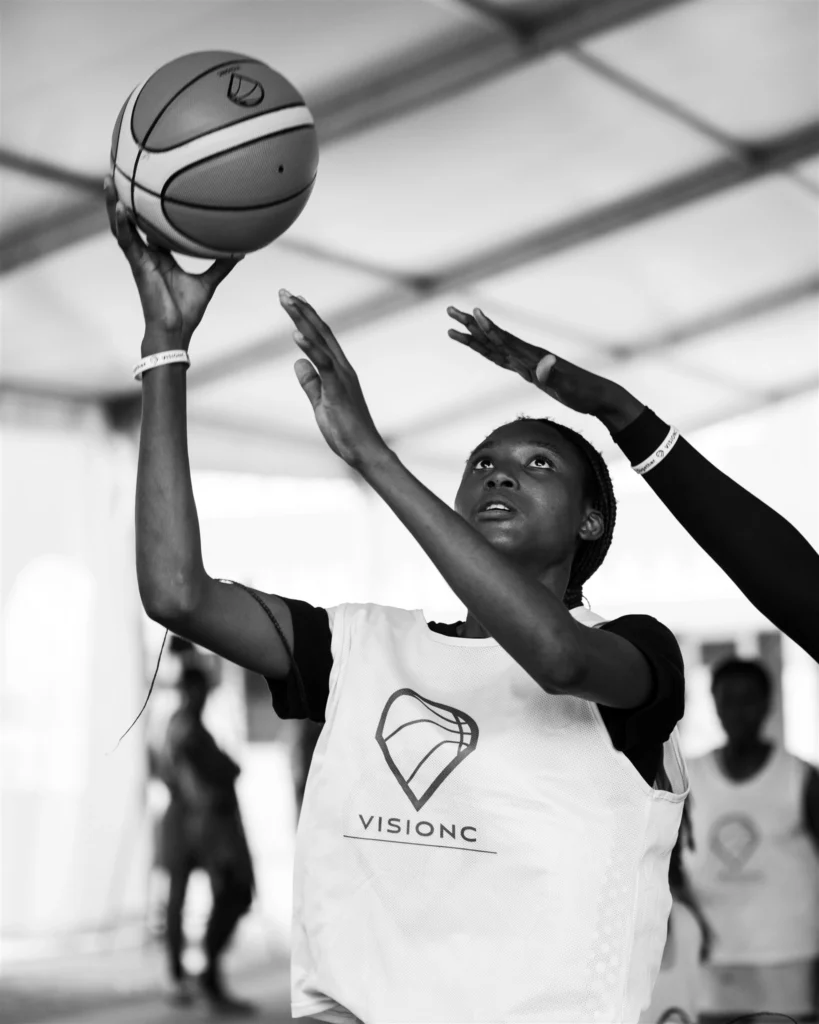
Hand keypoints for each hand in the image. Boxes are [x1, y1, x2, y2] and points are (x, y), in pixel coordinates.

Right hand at [104, 176, 240, 353]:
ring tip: (107, 180)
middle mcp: (147, 253)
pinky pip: (126, 240)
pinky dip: (122, 223)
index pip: (151, 225)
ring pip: (121, 226)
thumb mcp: (208, 282)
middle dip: (123, 198)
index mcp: (160, 255)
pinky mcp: (137, 266)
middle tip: (118, 172)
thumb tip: (241, 251)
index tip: (146, 184)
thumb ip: (221, 265)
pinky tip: (120, 206)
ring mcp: (139, 258)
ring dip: (113, 204)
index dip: (146, 207)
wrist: (175, 330)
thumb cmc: (187, 311)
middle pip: (131, 220)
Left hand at [279, 291, 388, 467]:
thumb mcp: (321, 403)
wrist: (365, 452)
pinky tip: (296, 333)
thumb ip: (310, 382)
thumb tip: (298, 362)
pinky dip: (310, 347)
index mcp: (339, 371)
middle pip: (320, 332)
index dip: (306, 317)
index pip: (321, 337)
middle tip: (283, 291)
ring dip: (303, 319)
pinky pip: (324, 365)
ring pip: (321, 341)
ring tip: (287, 301)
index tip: (293, 300)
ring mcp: (342, 377)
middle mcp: (343, 368)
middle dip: (301, 310)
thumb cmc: (346, 431)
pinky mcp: (338, 390)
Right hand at [447, 306, 643, 432]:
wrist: (596, 395)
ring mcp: (526, 361)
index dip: (488, 328)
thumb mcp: (568, 386)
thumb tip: (546, 362)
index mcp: (532, 356)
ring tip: (452, 328)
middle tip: (449, 309)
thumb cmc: (582, 392)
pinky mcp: (528, 370)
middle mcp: (527, 354)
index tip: (472, 313)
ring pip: (493, 346)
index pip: (504, 339)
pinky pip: (501, 358)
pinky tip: (479, 346)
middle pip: (492, 337)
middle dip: (469, 325)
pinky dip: (487, 351)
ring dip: (472, 336)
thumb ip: (554, 374)